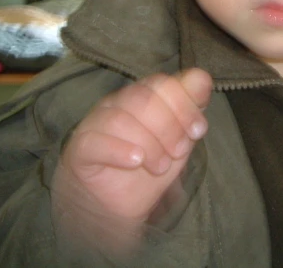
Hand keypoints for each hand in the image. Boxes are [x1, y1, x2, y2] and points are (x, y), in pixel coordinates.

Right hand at [53, 69, 212, 226]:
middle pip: (144, 98)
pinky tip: (136, 161)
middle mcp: (118, 102)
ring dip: (149, 143)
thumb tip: (202, 78)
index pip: (163, 83)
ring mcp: (96, 123)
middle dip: (170, 126)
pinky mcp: (80, 148)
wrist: (117, 205)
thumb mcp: (180, 138)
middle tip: (179, 151)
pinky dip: (120, 150)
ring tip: (160, 166)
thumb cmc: (150, 165)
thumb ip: (191, 108)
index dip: (184, 105)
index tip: (198, 131)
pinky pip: (95, 141)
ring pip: (121, 119)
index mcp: (145, 95)